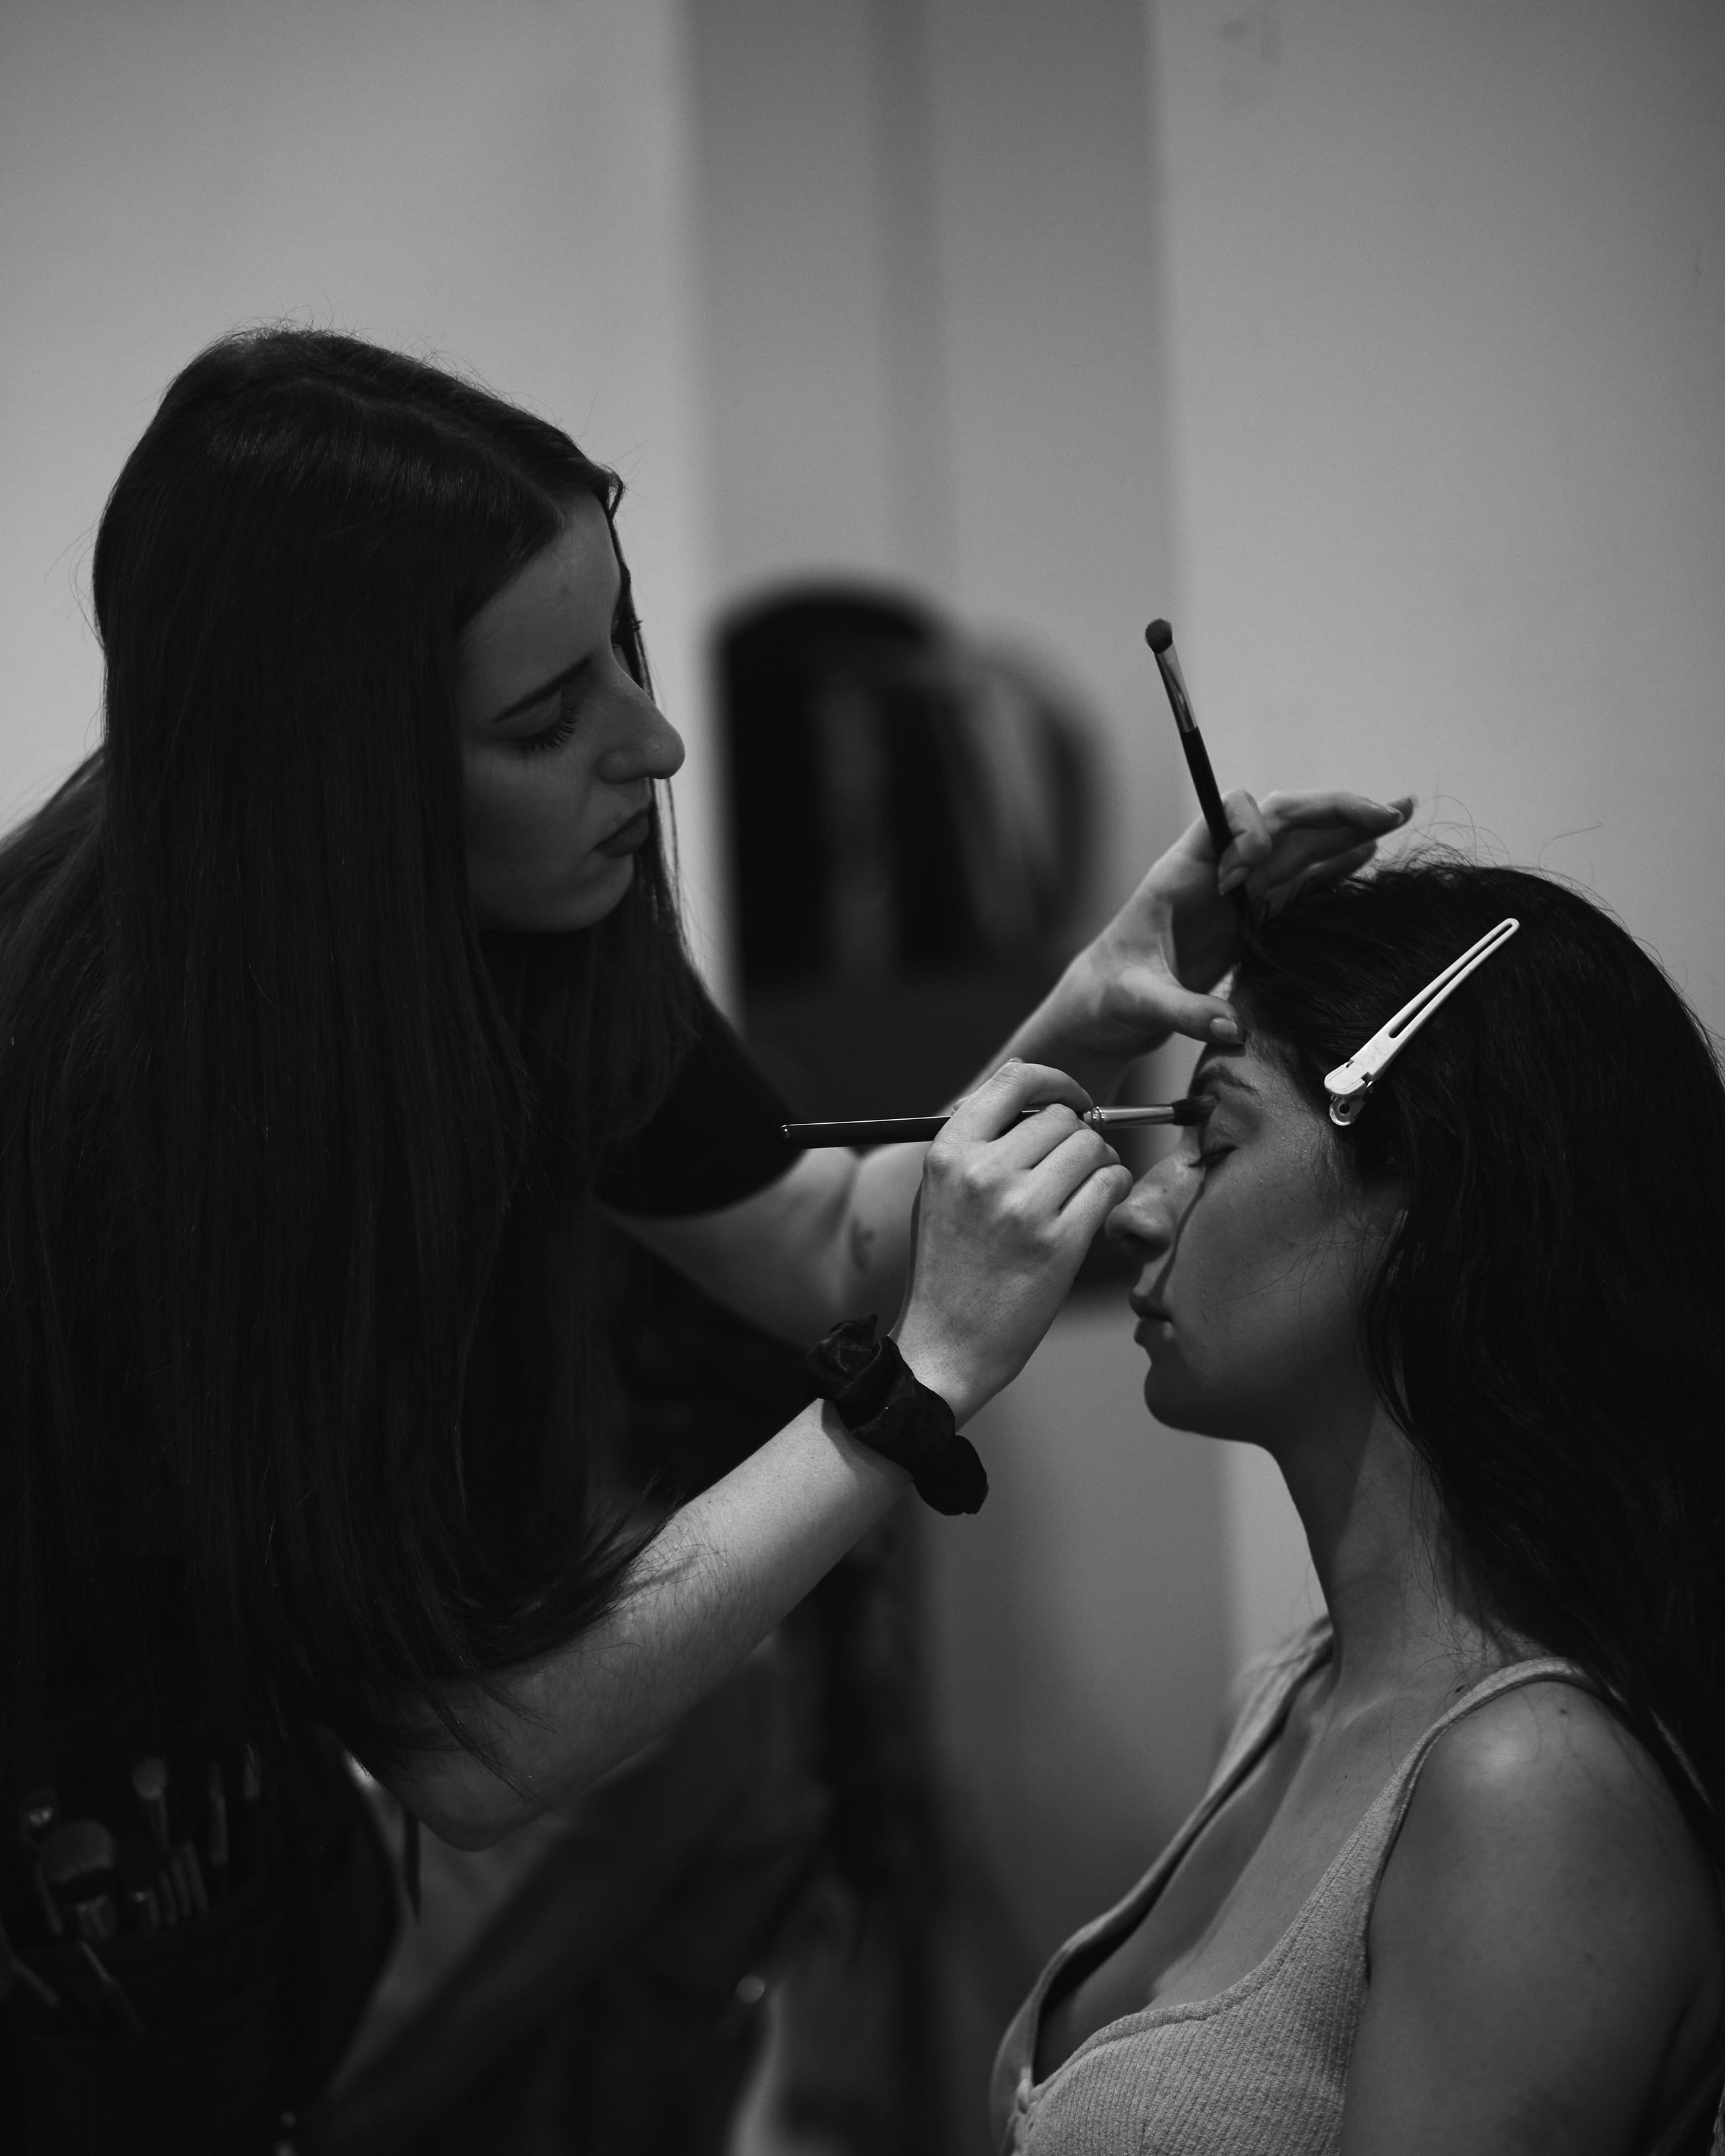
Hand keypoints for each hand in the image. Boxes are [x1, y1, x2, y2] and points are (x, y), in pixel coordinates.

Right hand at [891, 1061, 1132, 1425]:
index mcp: (948, 1153)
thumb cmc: (947, 1268)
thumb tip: (1030, 1089)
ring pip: (1092, 1147)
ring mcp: (1022, 1207)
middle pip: (1061, 1116)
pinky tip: (1097, 1209)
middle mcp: (983, 1172)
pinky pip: (1110, 1185)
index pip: (1014, 1078)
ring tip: (1085, 1188)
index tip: (1072, 1098)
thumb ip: (976, 1142)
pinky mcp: (1059, 1243)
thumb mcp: (939, 1192)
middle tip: (1077, 1163)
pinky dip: (1113, 1190)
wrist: (946, 1346)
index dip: (1055, 1080)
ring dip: (1100, 1162)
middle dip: (1079, 1135)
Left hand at [1019, 788, 1412, 1079]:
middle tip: (1386, 811)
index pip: (1225, 814)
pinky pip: (1298, 882)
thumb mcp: (1138, 1003)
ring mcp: (1237, 893)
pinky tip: (1369, 853)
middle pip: (1280, 821)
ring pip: (1298, 846)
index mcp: (1181, 872)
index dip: (1251, 830)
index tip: (1248, 874)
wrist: (1101, 1008)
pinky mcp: (1250, 917)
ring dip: (1346, 830)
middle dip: (1331, 811)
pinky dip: (1335, 866)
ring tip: (1398, 814)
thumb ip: (1183, 1012)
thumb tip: (1233, 1029)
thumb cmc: (1108, 994)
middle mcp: (1216, 871)